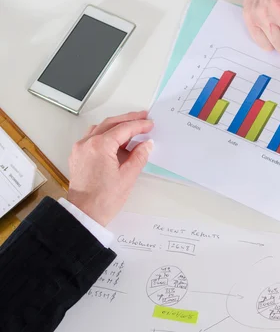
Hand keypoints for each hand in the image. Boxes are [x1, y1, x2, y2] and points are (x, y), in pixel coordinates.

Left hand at [67, 111, 153, 225]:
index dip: (139, 125)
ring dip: (116, 125)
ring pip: (100, 128)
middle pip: (111, 123)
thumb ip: (139, 156)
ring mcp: (80, 149)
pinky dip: (106, 134)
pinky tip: (116, 141)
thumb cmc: (104, 199)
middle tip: (143, 117)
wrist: (84, 214)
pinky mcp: (78, 156)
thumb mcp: (128, 177)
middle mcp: (87, 143)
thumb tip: (146, 144)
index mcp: (100, 146)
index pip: (124, 129)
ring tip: (131, 128)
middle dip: (128, 119)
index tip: (150, 124)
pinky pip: (92, 137)